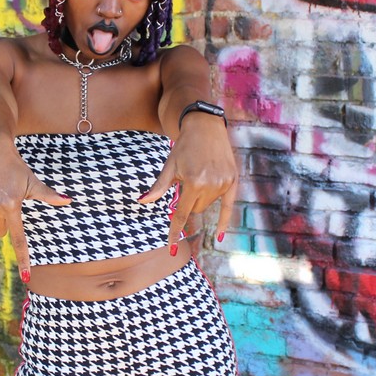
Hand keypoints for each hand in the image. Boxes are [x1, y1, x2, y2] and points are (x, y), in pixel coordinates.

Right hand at [0, 139, 70, 279]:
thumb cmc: (15, 167)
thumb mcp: (32, 181)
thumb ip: (48, 195)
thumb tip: (68, 201)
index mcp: (12, 205)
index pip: (18, 239)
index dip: (23, 259)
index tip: (25, 276)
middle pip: (1, 233)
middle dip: (5, 224)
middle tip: (6, 202)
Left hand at [138, 112, 237, 254]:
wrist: (205, 126)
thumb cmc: (184, 146)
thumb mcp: (169, 166)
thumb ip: (159, 187)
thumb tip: (143, 202)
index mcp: (193, 182)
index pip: (182, 214)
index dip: (175, 231)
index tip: (170, 248)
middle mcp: (210, 185)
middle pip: (195, 209)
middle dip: (188, 201)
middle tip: (187, 179)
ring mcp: (224, 183)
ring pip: (207, 205)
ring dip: (201, 197)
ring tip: (200, 173)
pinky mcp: (233, 180)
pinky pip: (228, 207)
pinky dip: (223, 222)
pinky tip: (218, 237)